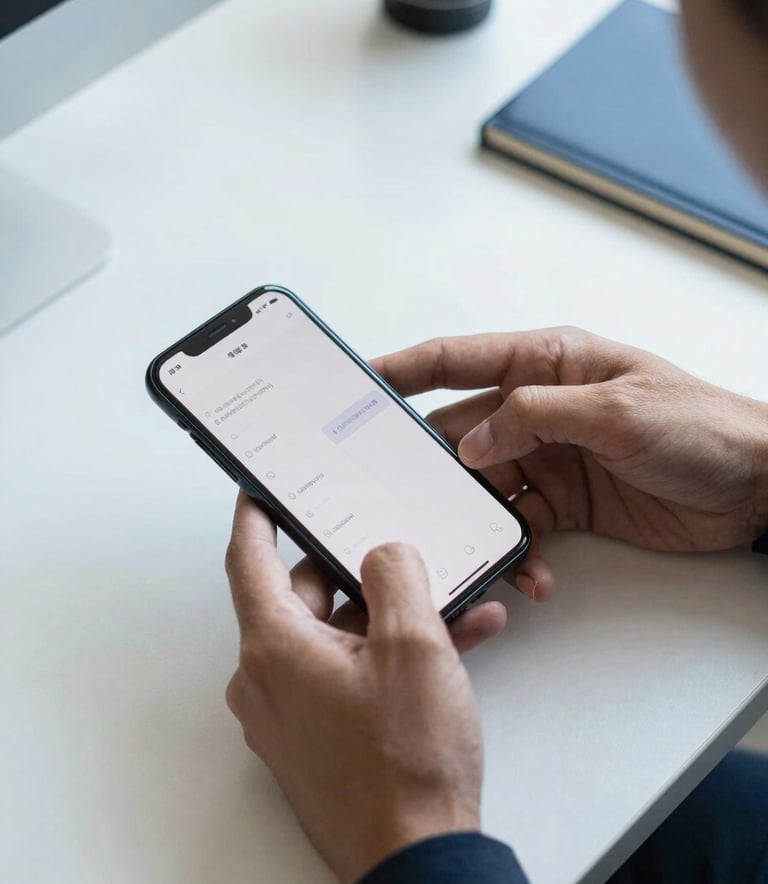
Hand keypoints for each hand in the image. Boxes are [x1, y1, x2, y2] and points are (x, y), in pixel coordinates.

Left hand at [225, 492, 484, 883]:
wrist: (419, 858)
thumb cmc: (408, 766)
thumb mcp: (414, 645)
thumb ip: (395, 576)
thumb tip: (383, 554)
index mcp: (275, 649)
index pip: (247, 560)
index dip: (255, 516)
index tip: (256, 492)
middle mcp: (268, 681)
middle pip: (305, 597)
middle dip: (359, 574)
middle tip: (397, 556)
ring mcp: (291, 713)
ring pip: (337, 637)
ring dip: (391, 619)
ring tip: (452, 609)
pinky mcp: (316, 737)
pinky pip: (347, 674)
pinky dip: (388, 658)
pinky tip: (450, 650)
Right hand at [373, 327, 767, 599]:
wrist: (755, 486)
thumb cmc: (701, 425)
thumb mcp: (615, 410)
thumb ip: (536, 417)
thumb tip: (470, 443)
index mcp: (546, 365)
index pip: (458, 360)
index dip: (405, 369)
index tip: (360, 383)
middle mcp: (538, 410)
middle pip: (460, 434)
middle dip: (430, 465)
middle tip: (399, 494)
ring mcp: (548, 459)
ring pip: (484, 489)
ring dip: (475, 521)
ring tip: (472, 549)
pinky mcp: (564, 504)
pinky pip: (520, 528)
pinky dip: (517, 553)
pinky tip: (531, 573)